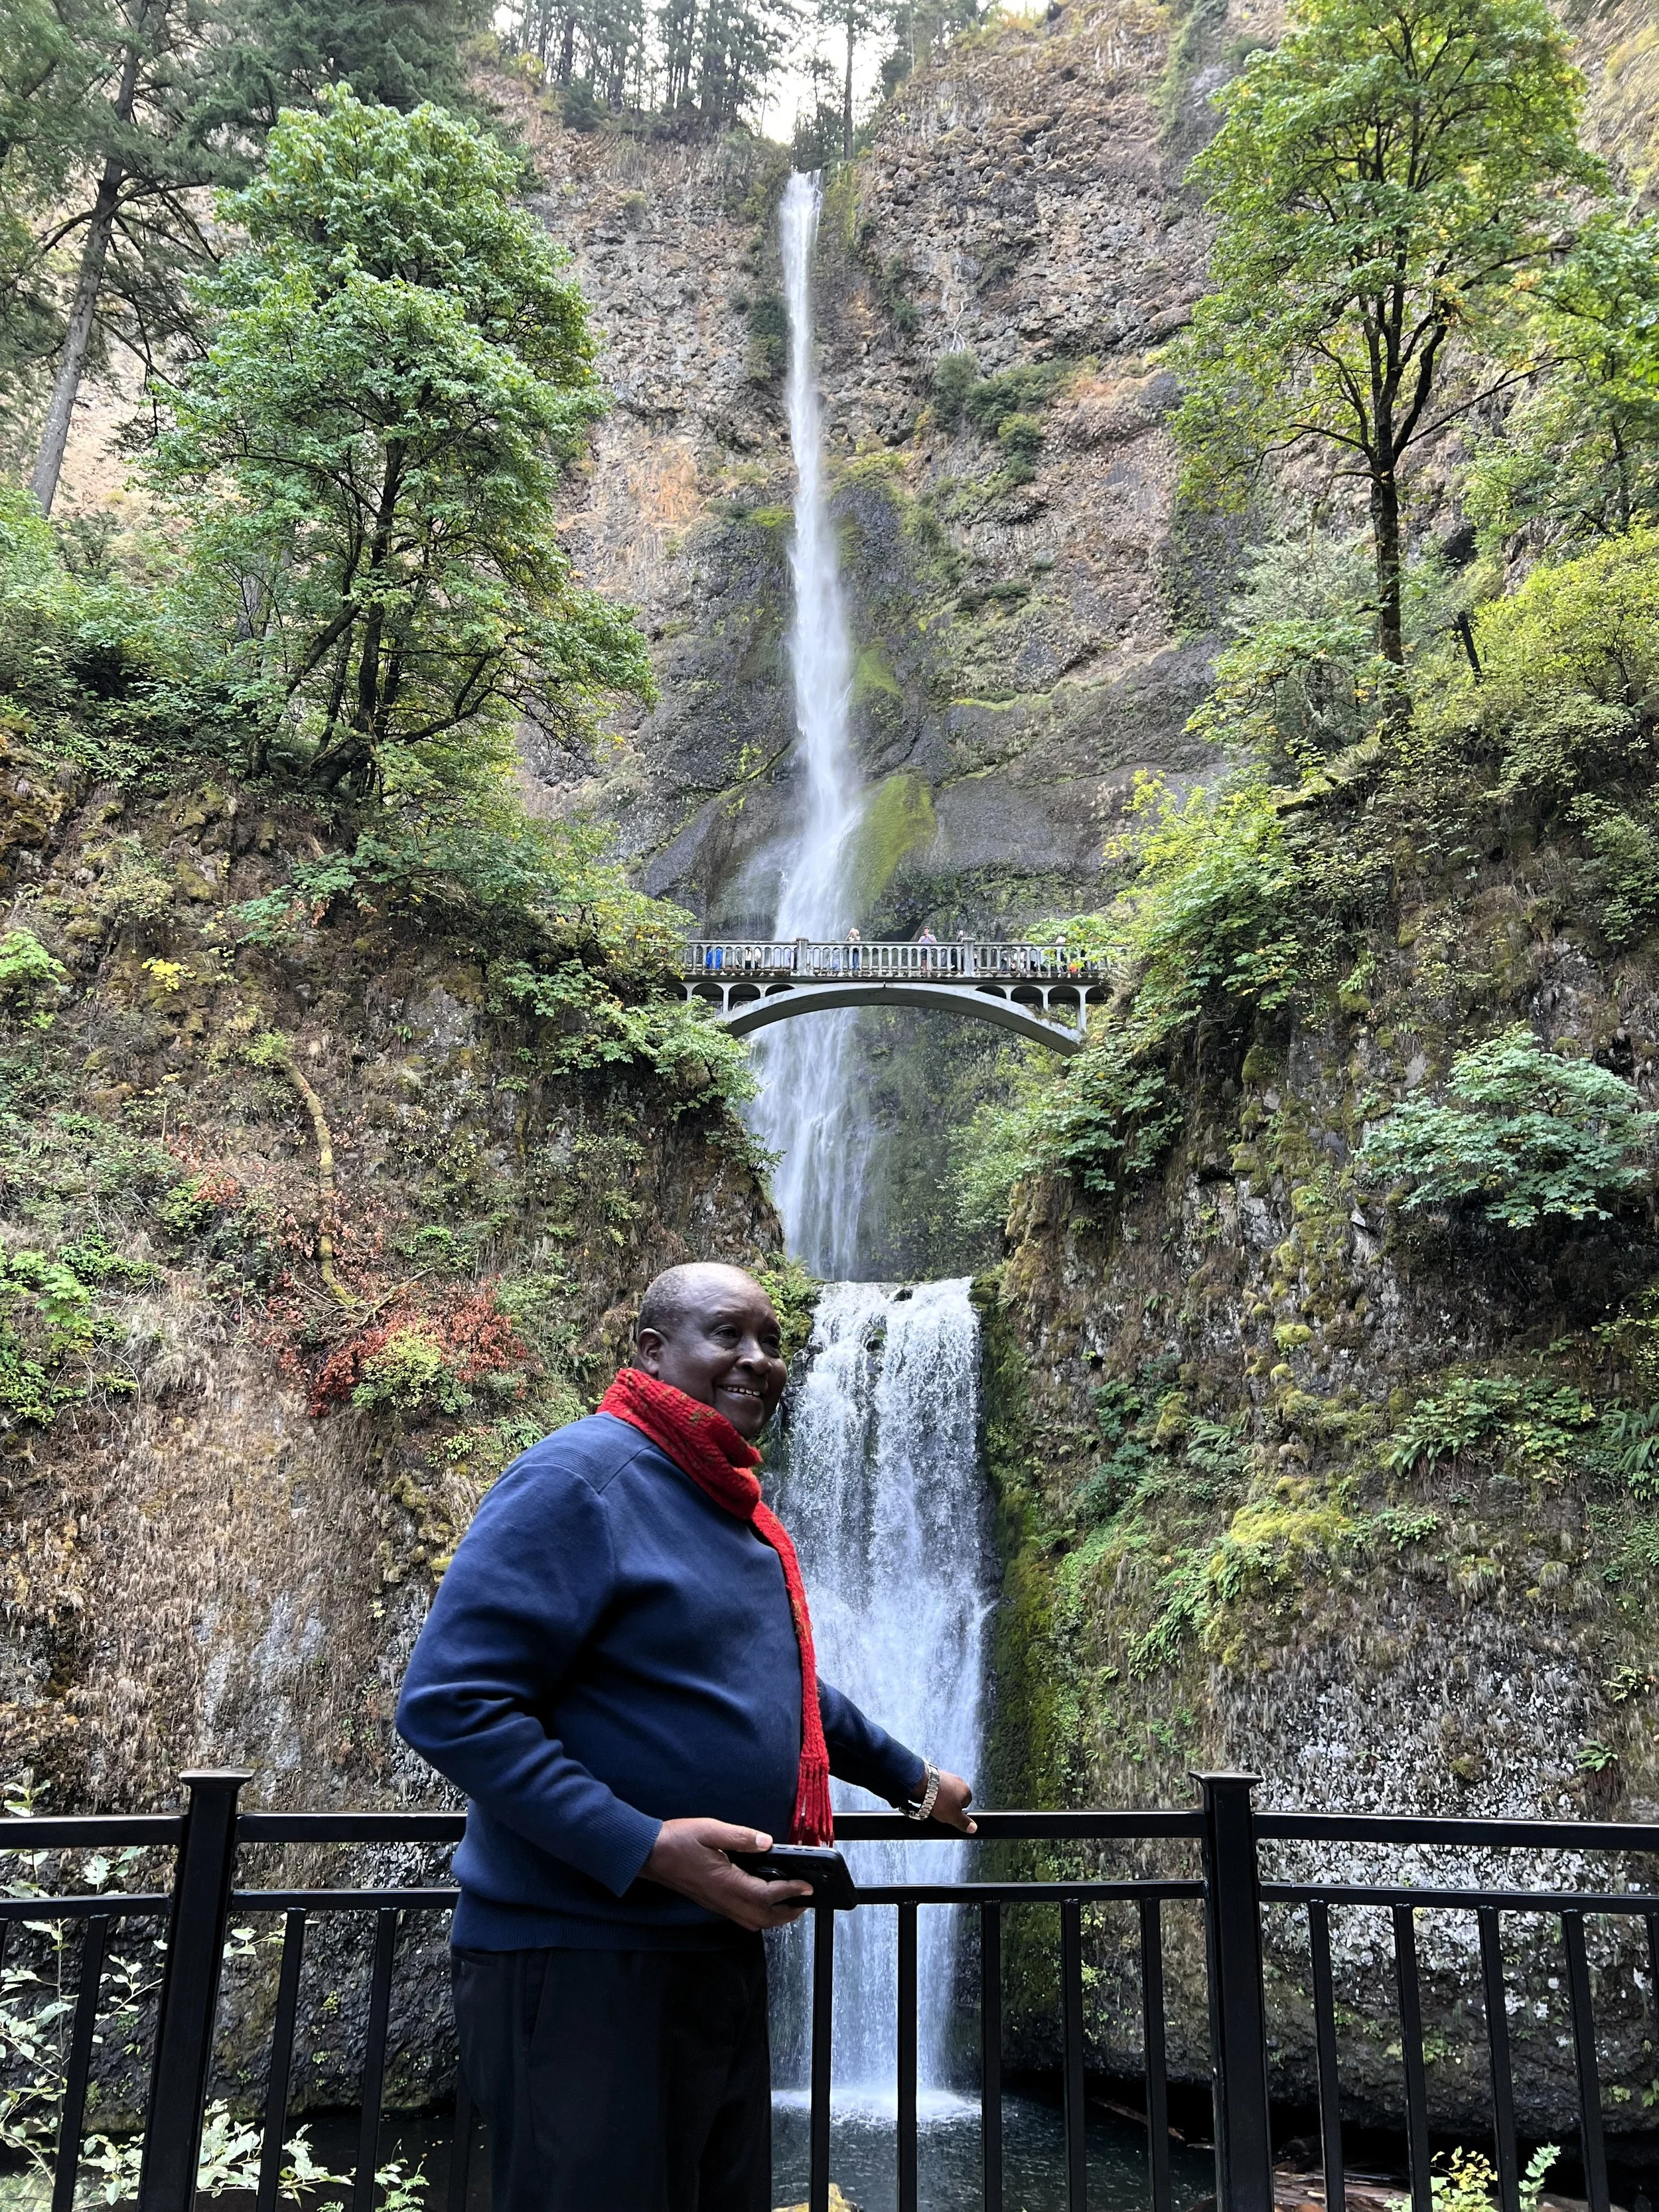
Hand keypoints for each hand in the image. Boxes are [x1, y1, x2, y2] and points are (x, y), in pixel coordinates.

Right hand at [642, 1818, 814, 1931]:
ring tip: (789, 1904)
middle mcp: (723, 1899)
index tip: (807, 1886)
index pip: (766, 1894)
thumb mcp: (710, 1830)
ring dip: (774, 1918)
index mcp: (726, 1881)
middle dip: (787, 1913)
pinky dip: (759, 1916)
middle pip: (762, 1918)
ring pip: (752, 1922)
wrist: (649, 1855)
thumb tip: (767, 1842)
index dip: (790, 1891)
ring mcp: (717, 1904)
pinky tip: (762, 1902)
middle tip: (805, 1901)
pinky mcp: (712, 1902)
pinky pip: (741, 1917)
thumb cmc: (677, 1840)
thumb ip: (740, 1837)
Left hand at [932, 1771, 975, 1833]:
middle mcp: (959, 1781)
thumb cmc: (940, 1799)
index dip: (958, 1812)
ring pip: (945, 1792)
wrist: (924, 1784)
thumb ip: (964, 1823)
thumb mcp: (954, 1817)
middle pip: (955, 1798)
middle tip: (942, 1811)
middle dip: (949, 1805)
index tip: (951, 1815)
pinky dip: (933, 1792)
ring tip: (933, 1804)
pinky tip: (928, 1797)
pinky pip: (936, 1787)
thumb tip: (973, 1828)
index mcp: (966, 1791)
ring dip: (940, 1798)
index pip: (966, 1805)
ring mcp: (947, 1776)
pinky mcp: (936, 1775)